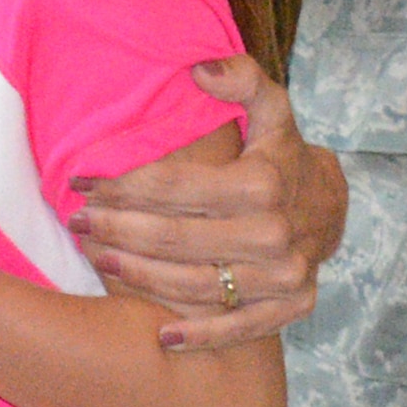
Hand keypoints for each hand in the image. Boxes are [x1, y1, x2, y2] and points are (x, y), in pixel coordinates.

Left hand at [72, 53, 344, 351]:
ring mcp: (284, 276)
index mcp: (263, 182)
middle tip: (77, 222)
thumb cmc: (278, 153)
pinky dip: (200, 336)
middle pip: (173, 238)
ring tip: (97, 257)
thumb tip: (199, 70)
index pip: (173, 187)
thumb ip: (240, 79)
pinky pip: (239, 328)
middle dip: (116, 228)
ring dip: (138, 275)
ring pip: (194, 284)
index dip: (121, 183)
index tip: (80, 180)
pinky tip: (160, 336)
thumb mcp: (270, 107)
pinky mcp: (291, 308)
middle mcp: (275, 234)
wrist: (329, 206)